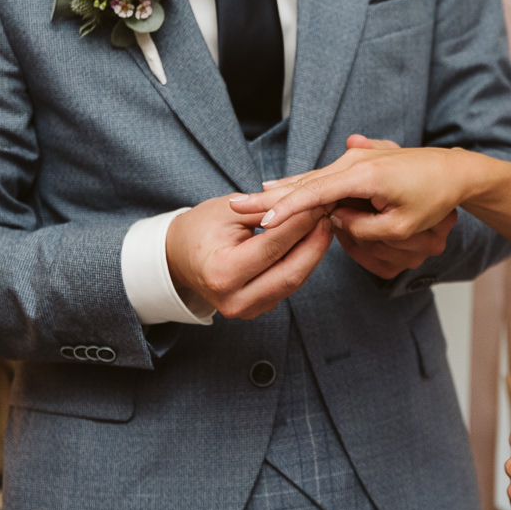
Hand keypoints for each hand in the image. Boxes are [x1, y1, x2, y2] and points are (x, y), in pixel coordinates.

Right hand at [165, 194, 331, 319]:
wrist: (179, 256)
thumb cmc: (202, 227)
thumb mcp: (229, 210)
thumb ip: (266, 210)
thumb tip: (307, 203)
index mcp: (222, 273)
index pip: (273, 246)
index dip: (300, 222)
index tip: (319, 200)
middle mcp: (234, 300)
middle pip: (291, 272)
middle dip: (316, 241)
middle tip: (331, 213)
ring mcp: (247, 309)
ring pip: (294, 280)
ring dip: (314, 251)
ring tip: (325, 222)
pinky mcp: (259, 308)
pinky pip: (288, 284)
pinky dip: (303, 261)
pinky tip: (312, 239)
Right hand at [231, 135, 473, 273]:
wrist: (455, 170)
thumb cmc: (433, 199)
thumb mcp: (402, 226)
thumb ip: (362, 228)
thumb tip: (333, 222)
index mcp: (364, 176)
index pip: (315, 194)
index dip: (286, 208)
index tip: (261, 219)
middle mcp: (355, 162)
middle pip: (305, 182)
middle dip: (271, 196)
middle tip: (235, 204)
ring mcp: (356, 158)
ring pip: (312, 179)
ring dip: (282, 190)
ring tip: (249, 198)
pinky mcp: (359, 161)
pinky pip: (324, 177)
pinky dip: (301, 185)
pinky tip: (280, 187)